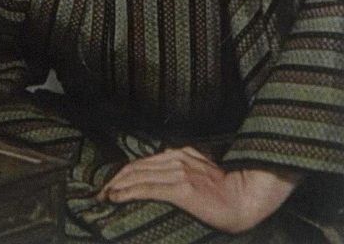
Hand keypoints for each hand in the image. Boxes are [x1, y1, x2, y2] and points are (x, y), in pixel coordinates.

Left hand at [98, 147, 299, 233]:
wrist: (251, 198)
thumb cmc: (230, 192)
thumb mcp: (202, 176)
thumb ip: (181, 174)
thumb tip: (160, 186)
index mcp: (181, 154)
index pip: (143, 162)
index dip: (123, 174)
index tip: (110, 185)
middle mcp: (177, 158)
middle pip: (135, 167)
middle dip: (114, 180)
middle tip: (99, 192)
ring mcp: (179, 172)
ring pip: (137, 176)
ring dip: (116, 187)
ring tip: (103, 196)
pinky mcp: (181, 187)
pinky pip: (146, 188)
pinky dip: (127, 192)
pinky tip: (115, 197)